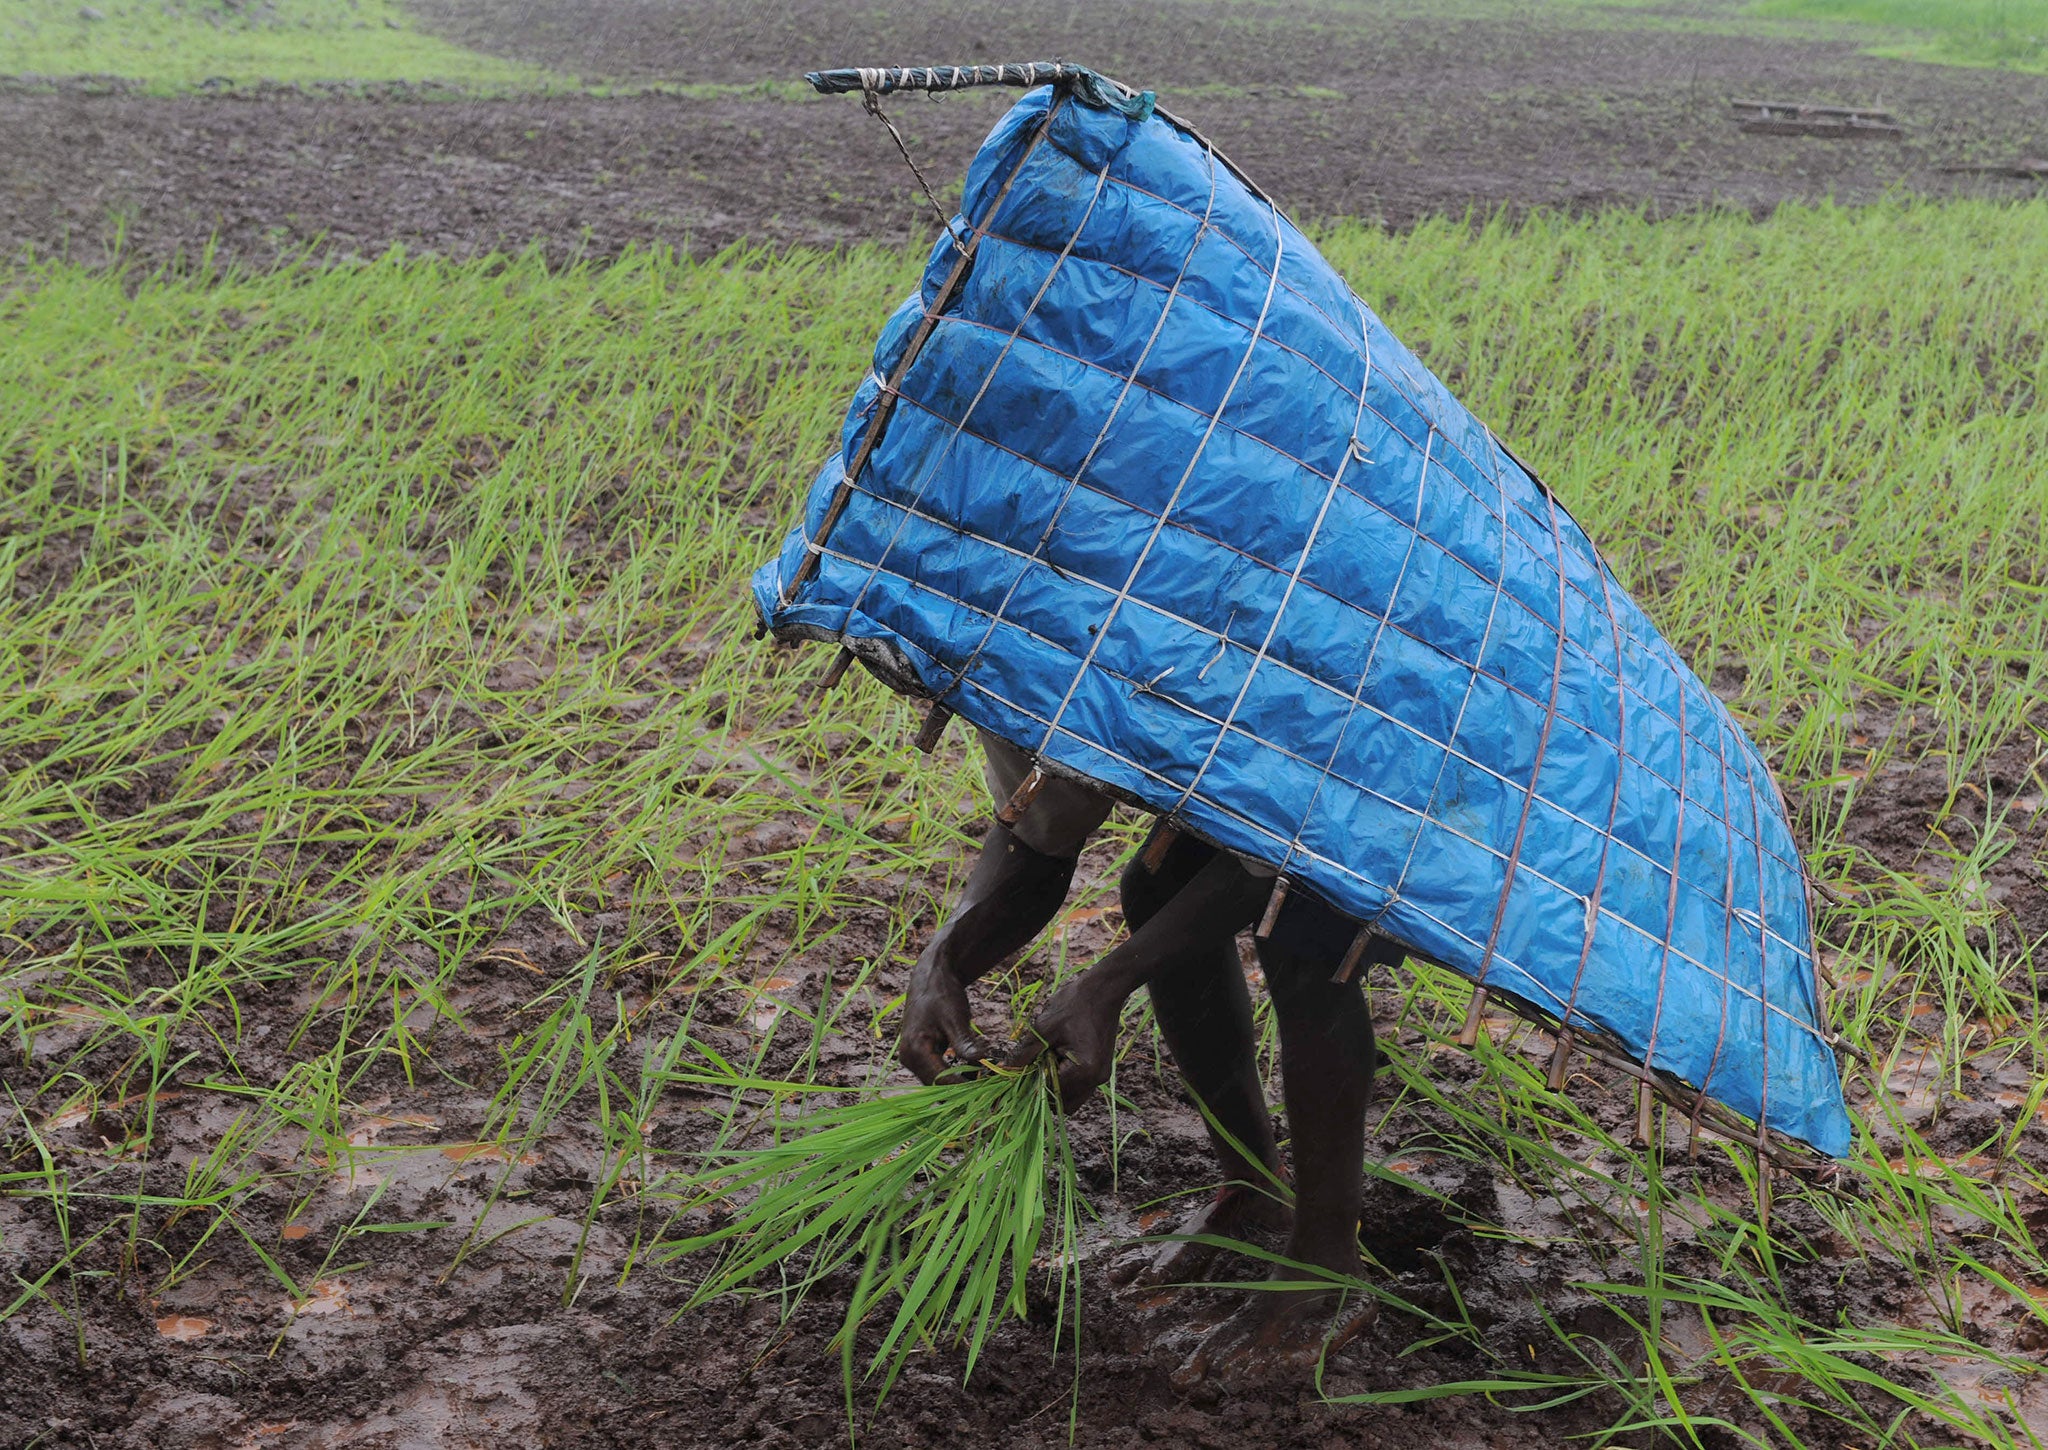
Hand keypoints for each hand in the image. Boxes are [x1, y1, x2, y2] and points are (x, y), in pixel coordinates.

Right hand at [898, 958, 991, 1084]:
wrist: (931, 977)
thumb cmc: (942, 994)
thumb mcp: (955, 1018)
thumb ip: (964, 1043)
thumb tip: (982, 1063)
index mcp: (915, 1050)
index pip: (941, 1081)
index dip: (965, 1088)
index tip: (989, 1090)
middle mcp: (908, 1059)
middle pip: (938, 1086)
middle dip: (964, 1088)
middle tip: (991, 1089)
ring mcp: (912, 1059)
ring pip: (938, 1082)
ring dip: (960, 1083)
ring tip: (986, 1079)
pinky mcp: (919, 1057)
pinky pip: (937, 1074)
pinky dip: (955, 1075)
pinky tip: (975, 1071)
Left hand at [1003, 975, 1124, 1111]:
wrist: (1104, 988)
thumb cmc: (1075, 1003)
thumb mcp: (1044, 1027)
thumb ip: (1025, 1053)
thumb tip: (1004, 1070)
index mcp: (1085, 1071)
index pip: (1051, 1094)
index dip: (1031, 1088)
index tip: (1018, 1076)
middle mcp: (1097, 1079)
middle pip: (1064, 1104)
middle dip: (1045, 1091)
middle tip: (1034, 1067)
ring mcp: (1102, 1076)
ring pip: (1073, 1098)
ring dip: (1056, 1086)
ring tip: (1048, 1059)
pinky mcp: (1102, 1069)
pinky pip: (1080, 1086)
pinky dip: (1066, 1078)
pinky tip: (1059, 1055)